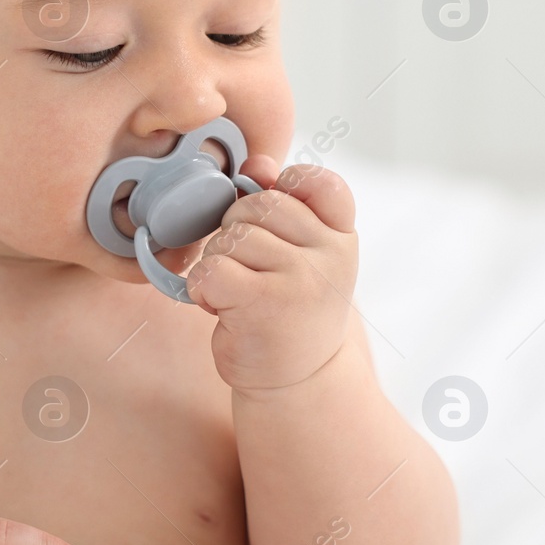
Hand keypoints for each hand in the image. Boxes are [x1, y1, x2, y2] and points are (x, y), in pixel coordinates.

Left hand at [185, 158, 357, 391]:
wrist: (298, 381)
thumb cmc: (291, 310)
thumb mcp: (301, 255)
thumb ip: (283, 204)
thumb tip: (257, 163)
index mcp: (341, 236)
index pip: (319, 182)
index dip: (286, 189)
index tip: (275, 223)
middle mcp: (329, 254)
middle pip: (258, 204)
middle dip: (237, 231)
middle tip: (247, 270)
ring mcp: (300, 278)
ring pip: (231, 237)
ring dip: (218, 263)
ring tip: (236, 293)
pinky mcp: (264, 304)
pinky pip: (212, 269)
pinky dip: (202, 288)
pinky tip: (219, 306)